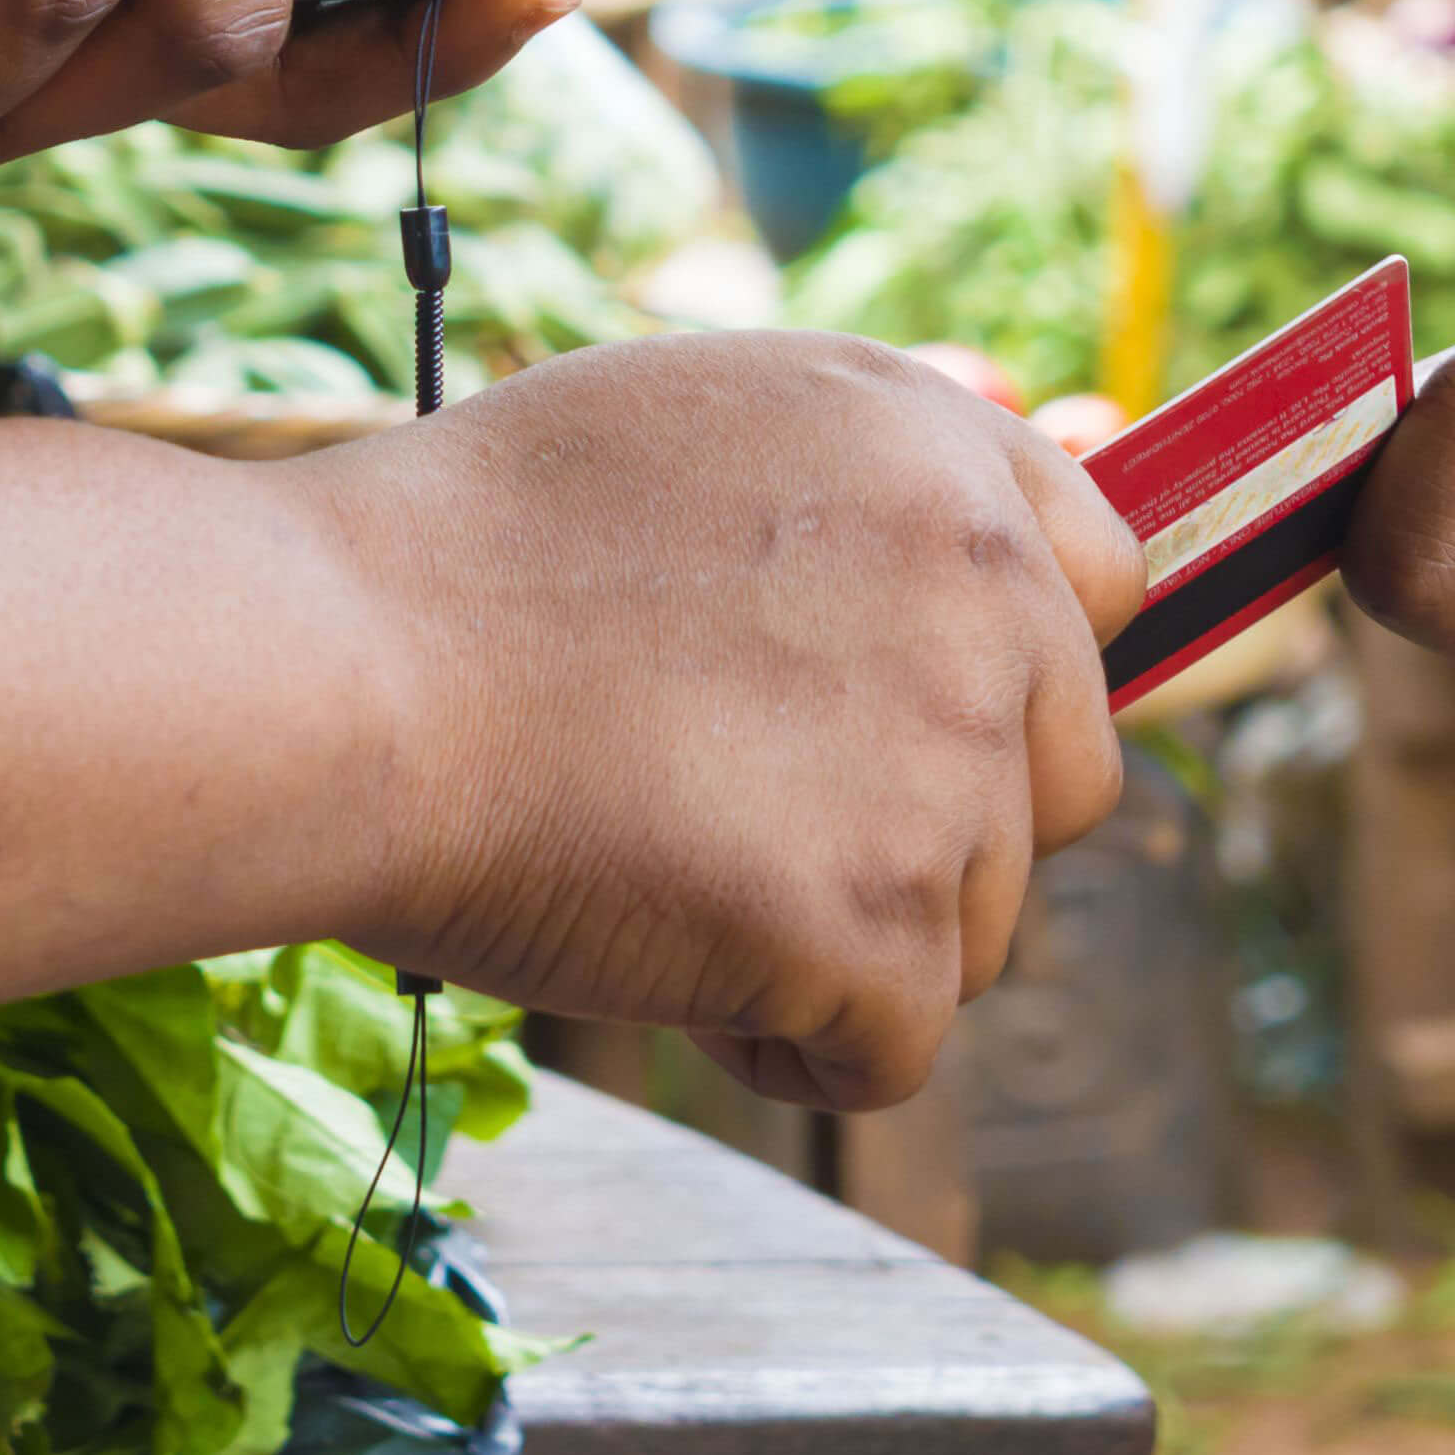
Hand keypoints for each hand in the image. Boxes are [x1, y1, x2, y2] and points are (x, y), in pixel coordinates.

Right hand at [314, 331, 1148, 1109]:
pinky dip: (784, 1035)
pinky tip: (660, 948)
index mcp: (939, 452)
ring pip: (978, 921)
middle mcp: (985, 590)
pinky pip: (889, 1043)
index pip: (1104, 575)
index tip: (913, 706)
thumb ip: (878, 455)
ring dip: (851, 927)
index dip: (1013, 658)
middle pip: (1064, 772)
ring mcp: (948, 763)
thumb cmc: (479, 544)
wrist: (350, 665)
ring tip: (671, 857)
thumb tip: (1040, 420)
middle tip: (760, 801)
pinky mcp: (884, 927)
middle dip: (943, 814)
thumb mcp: (701, 411)